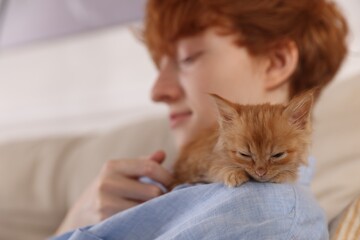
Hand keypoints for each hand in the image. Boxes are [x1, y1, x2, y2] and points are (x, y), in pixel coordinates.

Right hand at [55, 150, 172, 234]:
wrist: (80, 216)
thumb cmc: (108, 190)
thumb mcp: (121, 173)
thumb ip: (143, 163)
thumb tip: (162, 154)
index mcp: (113, 166)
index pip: (149, 167)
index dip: (166, 176)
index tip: (172, 183)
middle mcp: (107, 183)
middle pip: (153, 191)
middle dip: (162, 196)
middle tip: (163, 199)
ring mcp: (105, 203)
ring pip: (147, 208)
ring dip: (154, 209)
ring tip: (152, 208)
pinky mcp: (106, 221)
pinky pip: (138, 221)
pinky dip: (144, 220)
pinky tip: (142, 218)